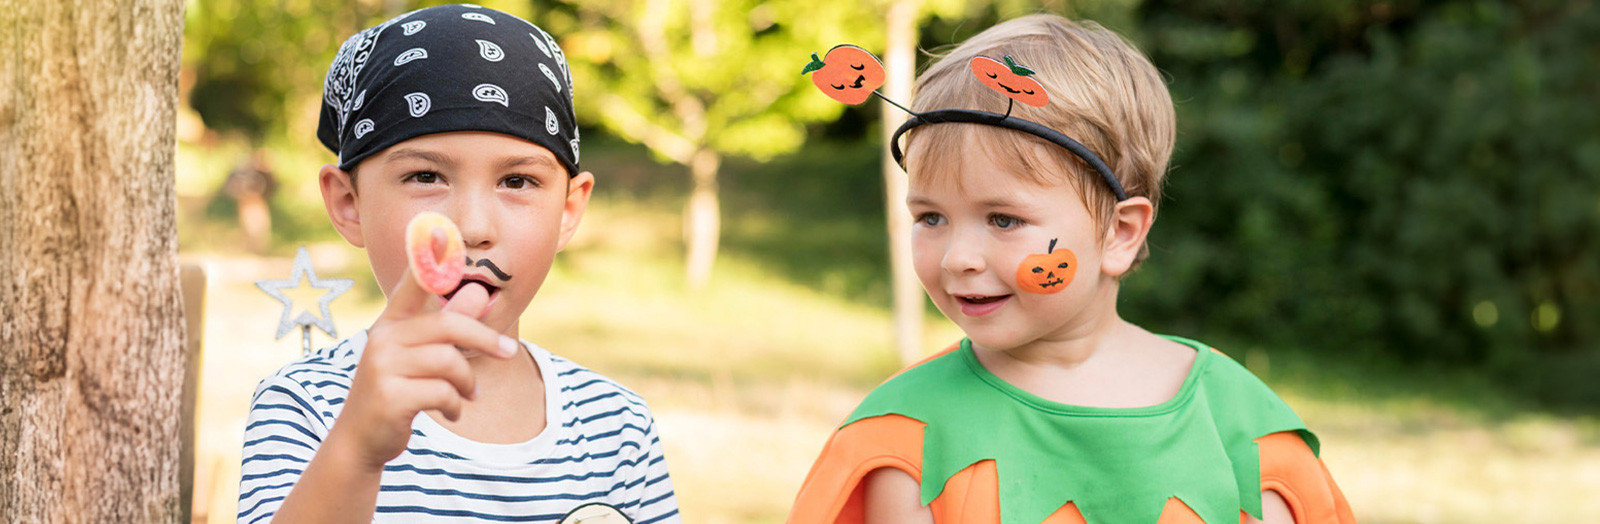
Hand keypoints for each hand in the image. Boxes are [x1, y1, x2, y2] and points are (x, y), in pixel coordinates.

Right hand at [331, 266, 518, 470]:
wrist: (362, 437)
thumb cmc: (399, 389)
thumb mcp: (424, 355)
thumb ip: (449, 325)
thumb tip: (479, 292)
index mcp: (392, 322)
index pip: (412, 282)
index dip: (427, 257)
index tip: (441, 229)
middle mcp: (383, 337)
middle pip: (448, 325)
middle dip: (484, 339)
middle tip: (508, 352)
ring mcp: (382, 366)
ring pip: (449, 362)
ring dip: (468, 382)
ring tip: (468, 395)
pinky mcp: (388, 396)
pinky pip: (442, 393)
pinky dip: (455, 405)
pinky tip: (453, 412)